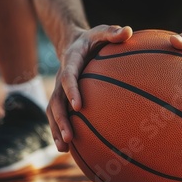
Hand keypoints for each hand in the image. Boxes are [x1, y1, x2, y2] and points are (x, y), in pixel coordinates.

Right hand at [47, 25, 132, 151]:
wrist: (73, 43)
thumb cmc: (93, 40)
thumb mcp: (101, 32)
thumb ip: (113, 32)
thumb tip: (129, 31)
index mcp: (70, 62)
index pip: (68, 77)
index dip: (71, 90)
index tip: (78, 106)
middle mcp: (60, 78)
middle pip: (56, 101)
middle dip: (61, 120)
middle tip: (69, 137)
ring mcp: (59, 90)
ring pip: (52, 112)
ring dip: (56, 130)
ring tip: (64, 149)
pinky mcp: (61, 99)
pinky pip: (57, 116)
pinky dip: (59, 131)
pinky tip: (67, 149)